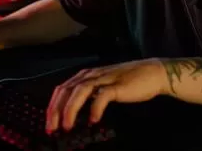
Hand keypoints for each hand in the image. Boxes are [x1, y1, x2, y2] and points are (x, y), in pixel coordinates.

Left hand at [45, 59, 167, 133]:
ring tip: (67, 126)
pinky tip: (93, 119)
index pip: (62, 89)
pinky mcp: (118, 85)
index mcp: (86, 76)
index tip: (48, 123)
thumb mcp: (103, 87)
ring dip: (71, 109)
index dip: (52, 106)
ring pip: (80, 91)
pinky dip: (95, 107)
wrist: (153, 72)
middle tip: (52, 128)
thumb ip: (89, 95)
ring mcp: (105, 79)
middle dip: (56, 109)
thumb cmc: (128, 82)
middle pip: (67, 90)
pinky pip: (103, 95)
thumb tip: (74, 113)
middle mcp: (92, 75)